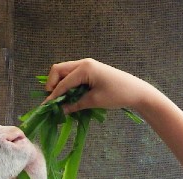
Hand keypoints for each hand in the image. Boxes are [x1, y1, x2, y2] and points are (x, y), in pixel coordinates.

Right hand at [42, 59, 157, 114]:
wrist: (136, 91)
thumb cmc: (117, 94)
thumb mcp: (95, 101)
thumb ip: (76, 104)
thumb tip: (61, 110)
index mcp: (85, 68)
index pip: (63, 82)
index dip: (54, 95)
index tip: (46, 106)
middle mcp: (84, 63)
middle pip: (59, 70)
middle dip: (52, 84)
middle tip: (52, 100)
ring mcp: (87, 66)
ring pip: (64, 71)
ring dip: (59, 84)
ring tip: (60, 99)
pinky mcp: (90, 71)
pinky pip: (73, 75)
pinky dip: (67, 84)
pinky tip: (69, 96)